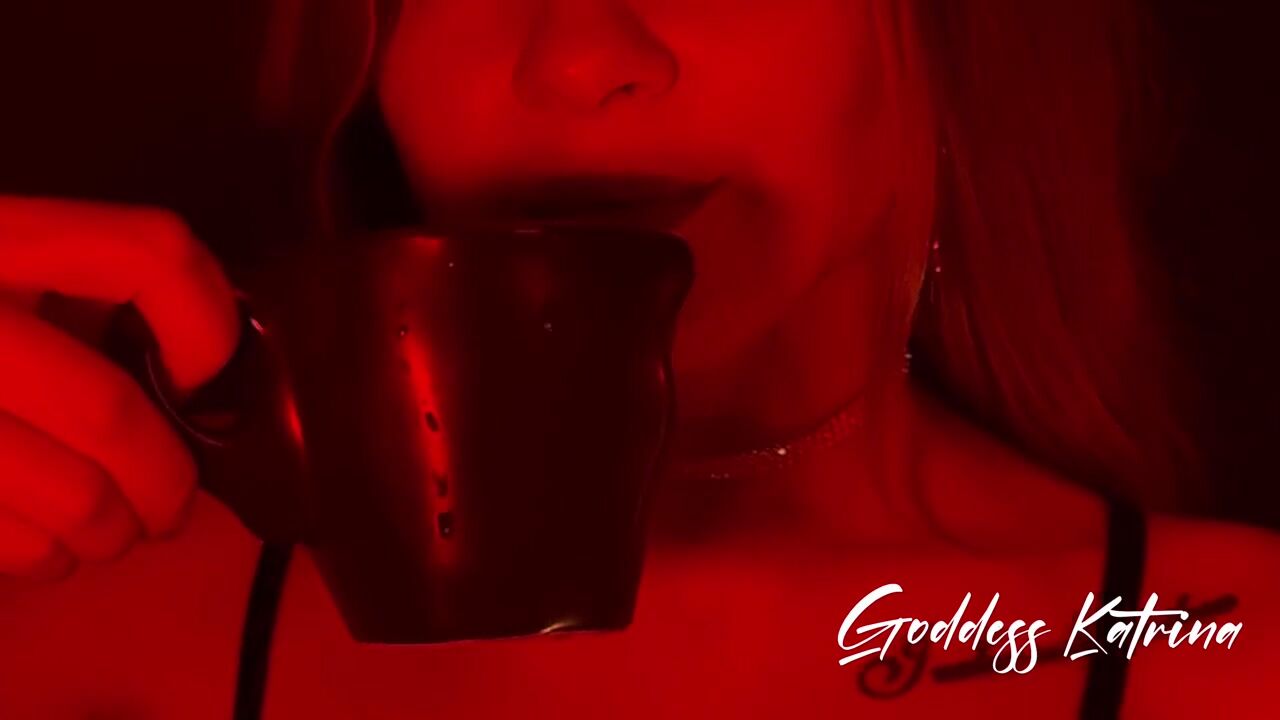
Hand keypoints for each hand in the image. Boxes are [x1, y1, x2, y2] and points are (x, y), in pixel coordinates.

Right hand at [0, 196, 239, 580]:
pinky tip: (48, 545)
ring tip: (118, 531)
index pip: (149, 254)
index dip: (208, 324)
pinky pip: (8, 543)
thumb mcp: (8, 263)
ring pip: (70, 496)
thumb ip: (86, 292)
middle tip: (173, 503)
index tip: (205, 380)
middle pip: (107, 411)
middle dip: (165, 477)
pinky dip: (47, 557)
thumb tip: (200, 377)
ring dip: (115, 530)